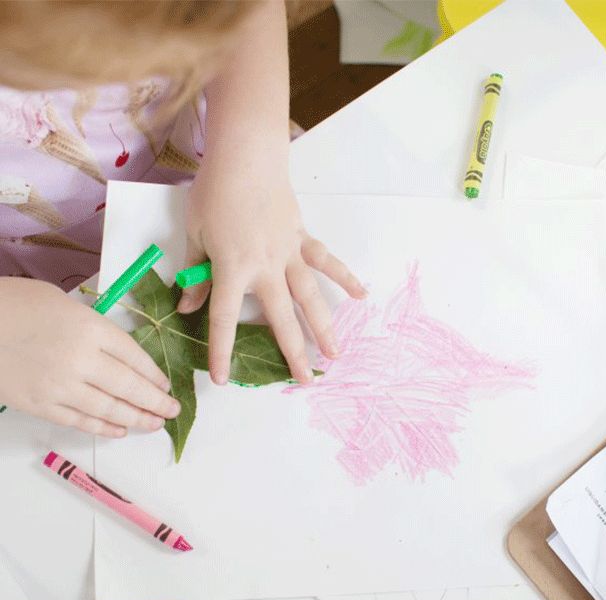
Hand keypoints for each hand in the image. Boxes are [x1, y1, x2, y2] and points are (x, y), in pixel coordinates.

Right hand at [0, 278, 180, 436]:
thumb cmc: (15, 305)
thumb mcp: (63, 304)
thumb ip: (95, 329)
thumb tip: (122, 353)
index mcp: (90, 328)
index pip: (135, 357)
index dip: (154, 375)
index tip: (166, 386)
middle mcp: (81, 360)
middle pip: (129, 387)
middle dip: (156, 402)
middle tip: (173, 411)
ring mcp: (59, 386)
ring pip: (109, 409)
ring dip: (137, 419)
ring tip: (155, 424)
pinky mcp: (39, 404)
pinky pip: (80, 421)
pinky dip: (104, 428)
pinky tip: (121, 430)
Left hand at [179, 176, 365, 384]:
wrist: (245, 155)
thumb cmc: (214, 192)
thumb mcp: (195, 233)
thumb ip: (195, 273)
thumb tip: (188, 306)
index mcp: (232, 268)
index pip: (224, 318)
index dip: (222, 350)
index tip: (224, 378)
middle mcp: (265, 267)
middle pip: (281, 317)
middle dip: (292, 352)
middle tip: (304, 381)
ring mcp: (288, 253)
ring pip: (309, 296)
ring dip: (324, 326)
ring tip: (335, 354)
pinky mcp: (302, 238)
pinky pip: (326, 261)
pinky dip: (344, 277)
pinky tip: (360, 295)